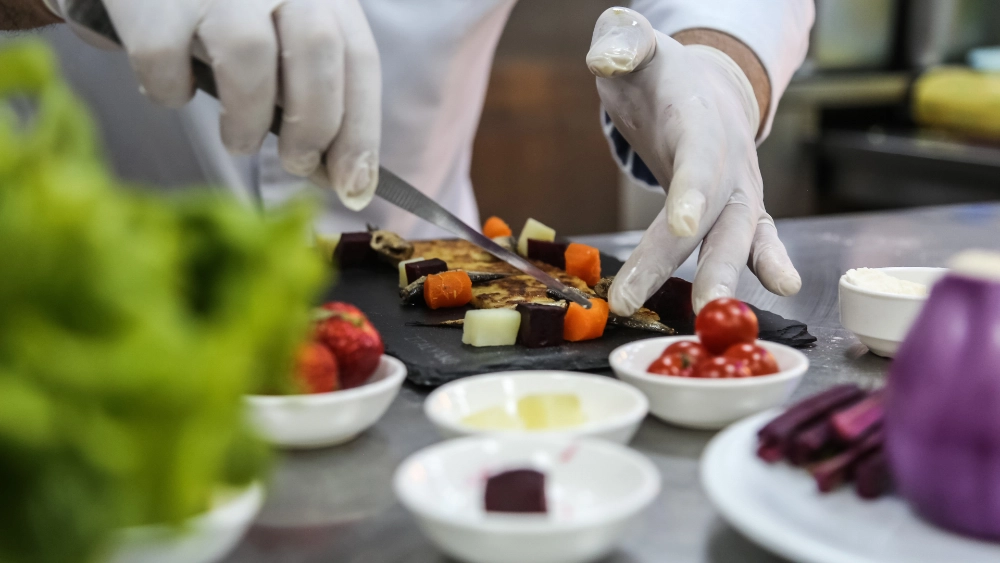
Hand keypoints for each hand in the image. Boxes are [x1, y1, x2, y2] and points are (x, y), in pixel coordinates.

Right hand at [48, 0, 380, 209]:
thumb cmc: (223, 10)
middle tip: (297, 162)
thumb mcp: (280, 33)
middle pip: (317, 48)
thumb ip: (311, 91)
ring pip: (249, 53)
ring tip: (238, 139)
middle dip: (314, 124)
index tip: (354, 184)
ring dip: (248, 119)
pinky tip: (175, 90)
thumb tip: (340, 175)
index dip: (361, 128)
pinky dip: (171, 90)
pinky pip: (166, 57)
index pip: (358, 58)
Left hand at [586, 7, 800, 314]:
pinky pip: (757, 238)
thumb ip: (622, 44)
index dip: (692, 190)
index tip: (682, 224)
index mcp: (701, 121)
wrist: (705, 84)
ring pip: (739, 236)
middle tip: (696, 304)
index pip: (698, 158)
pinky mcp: (740, 209)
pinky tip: (780, 291)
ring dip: (729, 275)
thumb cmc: (660, 75)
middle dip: (707, 260)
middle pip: (720, 214)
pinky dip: (768, 264)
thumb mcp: (635, 48)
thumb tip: (607, 58)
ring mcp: (739, 187)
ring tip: (715, 313)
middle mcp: (729, 159)